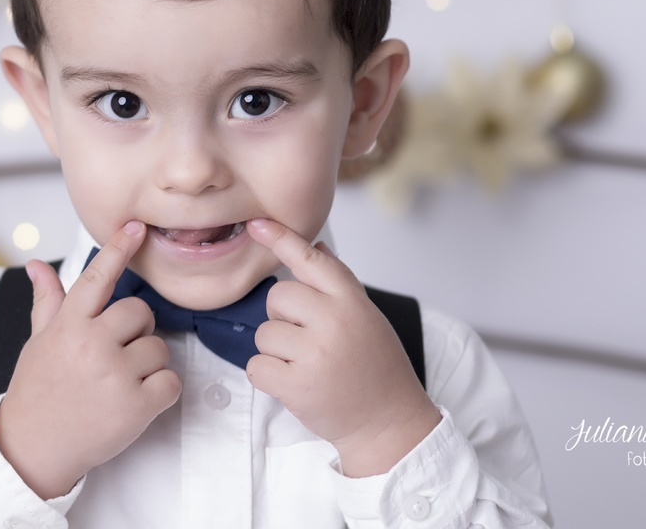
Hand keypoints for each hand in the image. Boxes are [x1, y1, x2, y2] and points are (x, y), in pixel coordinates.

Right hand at [0, 221, 181, 497]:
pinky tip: (135, 401)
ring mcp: (115, 375)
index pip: (98, 278)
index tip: (136, 227)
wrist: (33, 447)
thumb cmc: (38, 390)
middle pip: (141, 312)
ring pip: (159, 348)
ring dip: (147, 364)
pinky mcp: (136, 406)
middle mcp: (92, 345)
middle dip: (137, 330)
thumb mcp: (39, 341)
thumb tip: (36, 265)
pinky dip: (161, 391)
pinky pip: (171, 382)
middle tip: (117, 352)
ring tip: (119, 382)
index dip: (118, 250)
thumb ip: (48, 302)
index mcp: (69, 326)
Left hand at [245, 218, 440, 476]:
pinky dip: (267, 376)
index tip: (257, 223)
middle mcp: (334, 322)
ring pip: (264, 334)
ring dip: (276, 351)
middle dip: (282, 317)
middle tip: (307, 339)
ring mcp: (315, 354)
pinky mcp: (297, 386)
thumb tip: (316, 245)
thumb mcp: (367, 316)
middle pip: (277, 297)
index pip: (312, 260)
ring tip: (307, 365)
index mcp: (351, 302)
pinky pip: (256, 366)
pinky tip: (294, 382)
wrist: (389, 423)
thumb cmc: (376, 367)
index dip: (281, 239)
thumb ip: (338, 283)